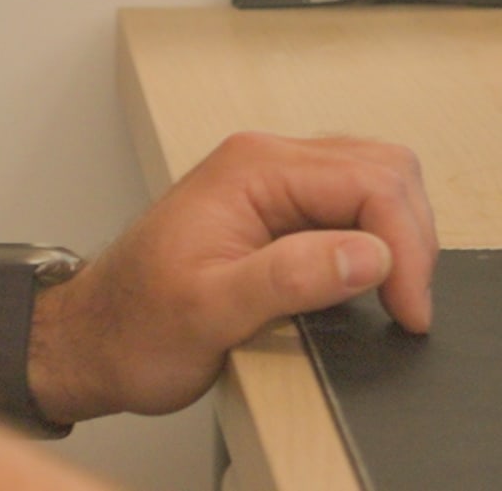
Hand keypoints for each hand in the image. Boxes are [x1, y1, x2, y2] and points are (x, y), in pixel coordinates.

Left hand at [26, 132, 435, 423]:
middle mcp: (266, 161)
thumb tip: (369, 254)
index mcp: (252, 169)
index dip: (403, 246)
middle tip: (409, 305)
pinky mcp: (278, 207)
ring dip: (400, 234)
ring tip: (399, 295)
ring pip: (374, 179)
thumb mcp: (210, 313)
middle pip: (382, 167)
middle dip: (411, 236)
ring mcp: (273, 180)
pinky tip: (374, 278)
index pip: (367, 181)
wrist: (90, 340)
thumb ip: (290, 278)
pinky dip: (379, 237)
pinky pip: (351, 202)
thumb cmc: (134, 327)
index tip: (408, 308)